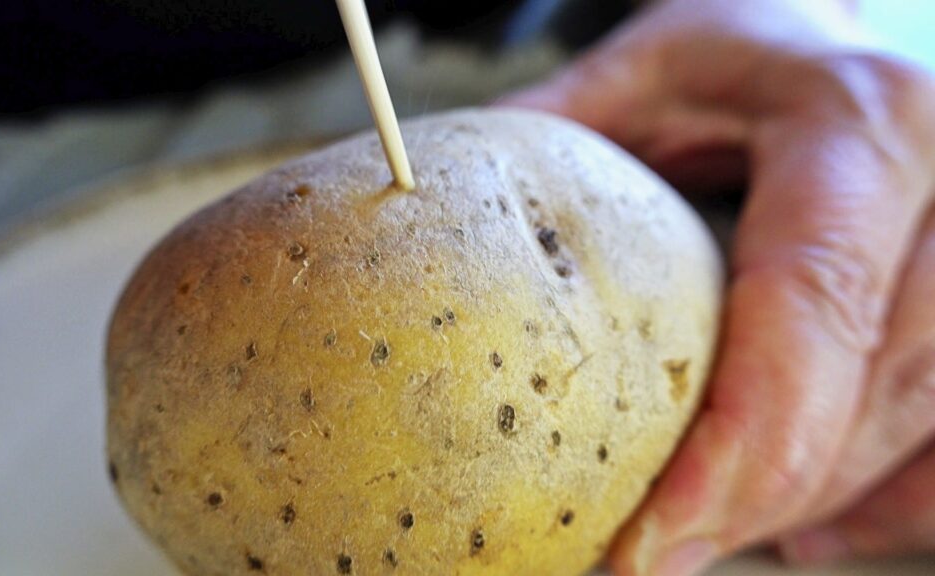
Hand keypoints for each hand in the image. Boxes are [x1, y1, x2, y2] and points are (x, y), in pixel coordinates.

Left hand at [502, 0, 934, 573]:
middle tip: (654, 554)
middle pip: (875, 393)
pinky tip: (802, 526)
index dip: (738, 448)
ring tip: (707, 536)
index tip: (649, 542)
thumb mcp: (645, 68)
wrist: (839, 40)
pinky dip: (885, 505)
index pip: (809, 307)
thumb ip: (554, 135)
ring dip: (811, 505)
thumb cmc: (745, 50)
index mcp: (857, 124)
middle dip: (759, 499)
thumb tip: (431, 213)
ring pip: (925, 428)